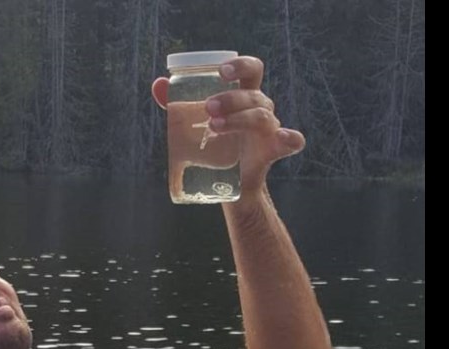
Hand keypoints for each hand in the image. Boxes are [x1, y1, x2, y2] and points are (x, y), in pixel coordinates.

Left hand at [152, 56, 304, 193]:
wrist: (228, 183)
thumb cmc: (215, 144)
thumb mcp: (196, 123)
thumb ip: (178, 104)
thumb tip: (157, 84)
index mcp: (245, 95)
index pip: (251, 70)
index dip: (240, 65)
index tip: (221, 72)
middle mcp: (260, 108)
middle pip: (253, 94)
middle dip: (231, 98)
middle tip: (208, 108)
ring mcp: (269, 129)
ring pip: (261, 116)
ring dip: (239, 118)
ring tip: (214, 126)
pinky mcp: (273, 150)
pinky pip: (291, 142)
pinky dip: (290, 138)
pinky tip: (282, 136)